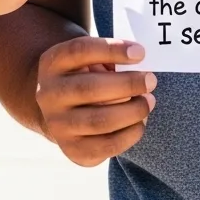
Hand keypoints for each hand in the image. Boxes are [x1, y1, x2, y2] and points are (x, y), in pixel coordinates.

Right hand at [36, 37, 155, 166]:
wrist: (60, 109)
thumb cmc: (84, 74)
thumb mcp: (86, 58)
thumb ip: (107, 58)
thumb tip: (138, 63)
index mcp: (52, 63)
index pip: (80, 51)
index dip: (112, 50)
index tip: (140, 52)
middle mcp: (48, 94)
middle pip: (90, 88)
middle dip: (127, 84)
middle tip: (150, 80)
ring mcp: (57, 125)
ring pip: (99, 120)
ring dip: (132, 111)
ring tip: (149, 101)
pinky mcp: (72, 150)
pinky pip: (106, 146)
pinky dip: (130, 134)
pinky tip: (141, 121)